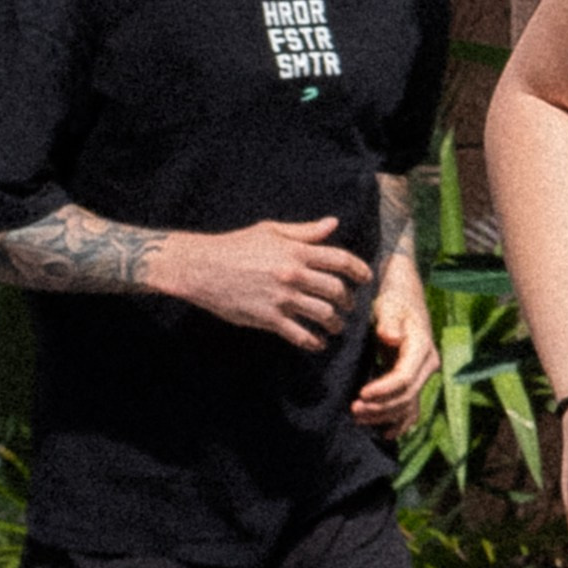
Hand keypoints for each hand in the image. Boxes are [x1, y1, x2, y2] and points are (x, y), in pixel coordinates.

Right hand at [166, 215, 369, 349]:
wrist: (201, 268)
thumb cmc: (235, 246)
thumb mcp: (270, 231)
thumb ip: (304, 232)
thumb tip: (332, 224)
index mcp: (296, 251)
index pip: (340, 260)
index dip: (359, 270)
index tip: (365, 279)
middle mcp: (293, 274)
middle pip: (336, 290)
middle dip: (348, 301)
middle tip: (348, 307)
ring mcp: (282, 298)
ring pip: (324, 315)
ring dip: (335, 323)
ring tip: (335, 326)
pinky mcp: (268, 318)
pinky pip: (301, 335)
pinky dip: (314, 342)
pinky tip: (317, 343)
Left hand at [351, 274, 440, 432]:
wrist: (404, 299)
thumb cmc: (393, 301)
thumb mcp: (389, 305)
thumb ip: (389, 322)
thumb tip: (391, 337)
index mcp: (421, 347)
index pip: (404, 378)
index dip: (383, 390)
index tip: (361, 395)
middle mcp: (427, 365)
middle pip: (406, 396)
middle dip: (380, 407)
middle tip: (354, 410)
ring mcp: (423, 376)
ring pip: (408, 406)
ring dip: (384, 417)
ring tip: (358, 418)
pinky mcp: (415, 382)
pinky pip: (411, 409)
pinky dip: (399, 423)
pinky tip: (384, 434)